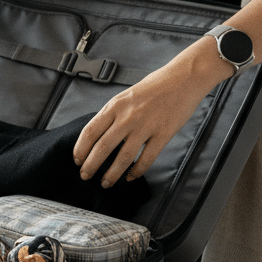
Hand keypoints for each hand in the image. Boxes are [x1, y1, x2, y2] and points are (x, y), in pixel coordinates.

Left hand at [72, 51, 224, 187]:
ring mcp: (146, 126)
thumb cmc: (155, 86)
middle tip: (86, 176)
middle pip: (102, 147)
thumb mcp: (125, 96)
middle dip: (91, 166)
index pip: (90, 131)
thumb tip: (98, 135)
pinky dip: (137, 171)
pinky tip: (130, 177)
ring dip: (112, 174)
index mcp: (115, 106)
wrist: (184, 78)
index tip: (77, 160)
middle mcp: (127, 117)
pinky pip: (147, 159)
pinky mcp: (163, 134)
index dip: (80, 149)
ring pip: (123, 157)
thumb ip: (112, 114)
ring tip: (106, 183)